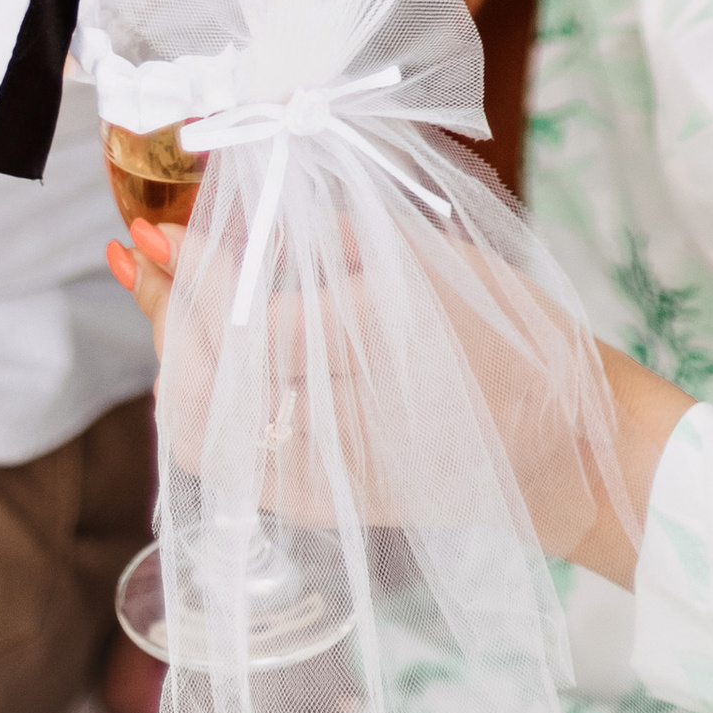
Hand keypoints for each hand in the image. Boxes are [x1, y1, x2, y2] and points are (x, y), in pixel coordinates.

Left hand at [105, 217, 690, 587]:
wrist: (570, 454)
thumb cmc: (518, 341)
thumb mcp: (443, 262)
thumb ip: (345, 238)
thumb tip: (259, 208)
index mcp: (386, 340)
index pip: (252, 319)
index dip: (196, 272)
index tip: (162, 228)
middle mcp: (350, 415)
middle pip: (216, 377)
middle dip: (166, 312)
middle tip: (142, 255)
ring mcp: (334, 473)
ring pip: (210, 430)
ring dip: (173, 361)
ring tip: (156, 300)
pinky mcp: (329, 504)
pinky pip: (232, 464)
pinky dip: (198, 411)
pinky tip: (189, 366)